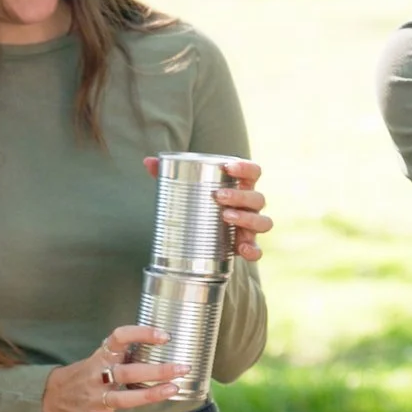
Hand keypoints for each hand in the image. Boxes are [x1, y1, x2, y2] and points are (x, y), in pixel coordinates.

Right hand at [42, 326, 184, 411]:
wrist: (51, 396)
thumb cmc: (86, 373)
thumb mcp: (101, 355)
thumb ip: (125, 352)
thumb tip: (165, 342)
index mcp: (101, 356)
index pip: (120, 338)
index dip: (142, 334)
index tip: (166, 336)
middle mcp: (98, 376)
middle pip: (127, 372)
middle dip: (157, 371)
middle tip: (182, 368)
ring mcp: (95, 399)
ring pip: (122, 399)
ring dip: (149, 395)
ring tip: (173, 389)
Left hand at [141, 157, 272, 261]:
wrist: (201, 232)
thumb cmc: (199, 202)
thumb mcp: (184, 187)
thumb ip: (167, 174)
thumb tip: (148, 161)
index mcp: (241, 186)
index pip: (254, 172)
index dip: (246, 168)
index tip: (228, 167)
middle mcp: (251, 205)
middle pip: (257, 198)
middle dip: (240, 196)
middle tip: (217, 196)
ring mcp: (251, 225)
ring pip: (263, 221)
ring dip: (247, 219)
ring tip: (226, 217)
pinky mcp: (246, 244)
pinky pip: (258, 249)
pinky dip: (254, 250)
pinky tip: (242, 250)